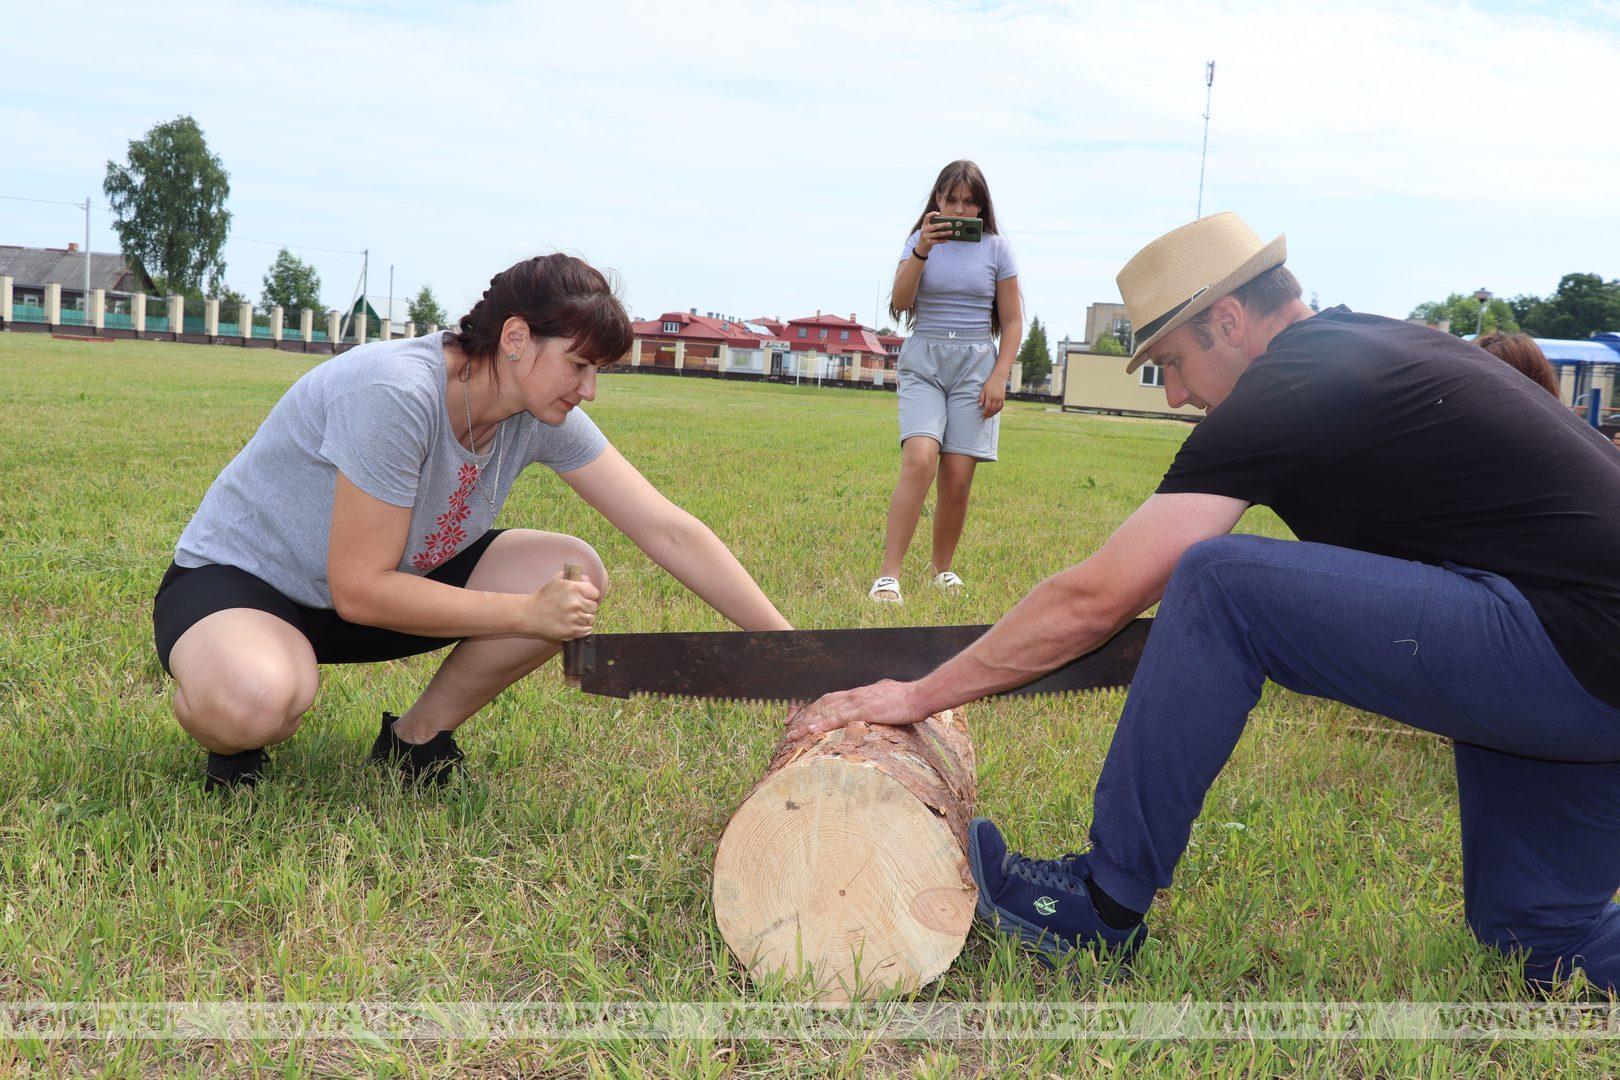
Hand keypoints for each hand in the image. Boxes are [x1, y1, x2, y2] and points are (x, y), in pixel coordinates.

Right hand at [523, 570, 599, 639]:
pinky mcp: (571, 631)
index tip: (583, 598)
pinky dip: (584, 628)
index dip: (590, 596)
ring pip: (591, 619)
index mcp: (573, 588)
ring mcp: (573, 618)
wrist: (530, 614)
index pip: (595, 593)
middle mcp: (575, 603)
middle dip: (587, 607)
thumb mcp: (557, 579)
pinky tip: (575, 624)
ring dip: (585, 618)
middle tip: (577, 607)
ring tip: (574, 616)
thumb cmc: (545, 596)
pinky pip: (587, 630)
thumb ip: (574, 576)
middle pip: (594, 607)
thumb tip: (587, 579)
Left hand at [783, 679, 926, 740]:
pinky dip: (822, 724)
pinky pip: (838, 718)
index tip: (802, 719)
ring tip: (792, 734)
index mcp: (858, 693)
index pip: (830, 699)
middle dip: (804, 716)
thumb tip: (877, 698)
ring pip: (825, 711)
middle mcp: (854, 695)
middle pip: (821, 704)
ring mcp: (857, 702)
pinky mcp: (863, 711)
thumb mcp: (887, 695)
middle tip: (789, 728)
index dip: (814, 709)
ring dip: (806, 723)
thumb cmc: (907, 697)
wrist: (919, 696)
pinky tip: (810, 730)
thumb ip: (878, 697)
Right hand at [915, 211, 953, 256]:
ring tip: (951, 232)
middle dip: (943, 225)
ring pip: (937, 234)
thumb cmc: (927, 237)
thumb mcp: (927, 231)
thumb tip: (945, 225)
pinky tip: (947, 239)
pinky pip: (937, 241)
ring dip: (945, 233)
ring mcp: (926, 236)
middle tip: (950, 224)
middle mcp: (924, 230)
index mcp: (924, 225)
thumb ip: (933, 227)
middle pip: (934, 226)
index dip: (932, 214)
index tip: (939, 213)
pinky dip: (943, 240)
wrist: (921, 248)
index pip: (927, 217)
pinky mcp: (928, 243)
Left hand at [979, 377, 1006, 417]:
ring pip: (997, 409)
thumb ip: (981, 397)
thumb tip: (980, 405)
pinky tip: (995, 412)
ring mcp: (1000, 398)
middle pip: (992, 409)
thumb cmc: (990, 383)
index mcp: (990, 395)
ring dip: (994, 413)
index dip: (985, 412)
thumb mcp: (984, 389)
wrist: (999, 378)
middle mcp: (996, 397)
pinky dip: (998, 410)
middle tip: (985, 417)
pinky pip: (1001, 406)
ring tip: (990, 416)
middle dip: (989, 414)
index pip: (987, 407)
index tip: (983, 416)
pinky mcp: (1003, 398)